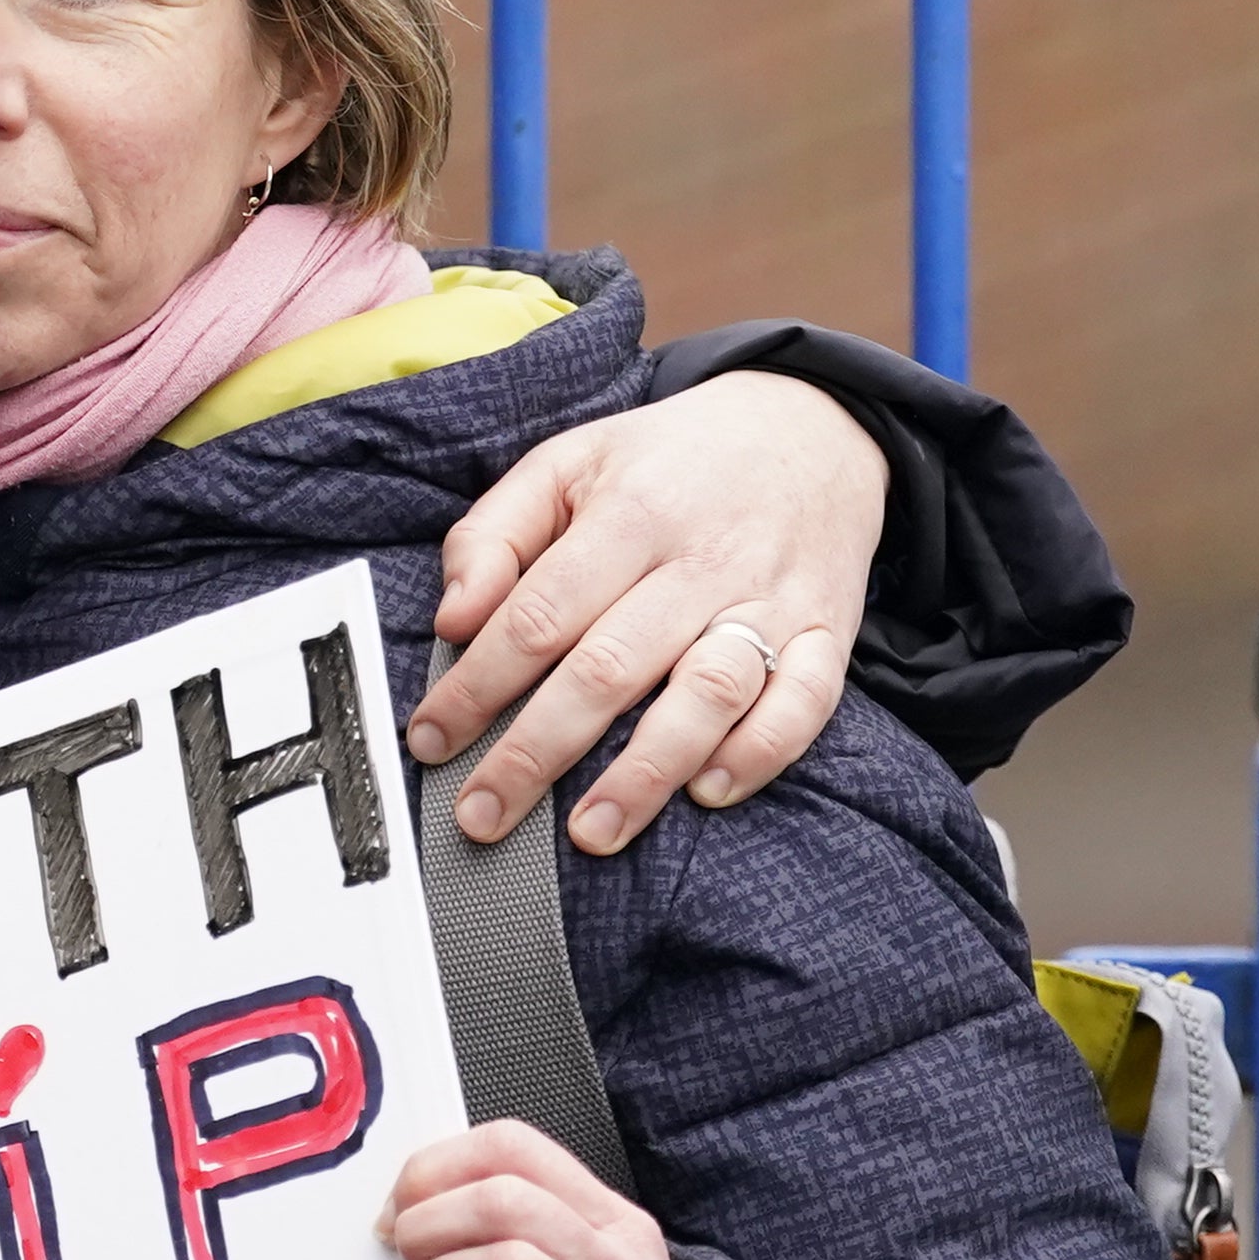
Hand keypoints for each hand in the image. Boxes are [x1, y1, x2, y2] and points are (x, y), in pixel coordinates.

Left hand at [404, 370, 877, 854]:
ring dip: (646, 772)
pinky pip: (803, 705)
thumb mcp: (568, 463)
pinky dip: (757, 753)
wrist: (809, 427)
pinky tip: (707, 791)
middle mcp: (701, 560)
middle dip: (536, 750)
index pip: (539, 615)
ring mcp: (770, 599)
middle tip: (483, 812)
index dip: (477, 684)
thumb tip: (452, 618)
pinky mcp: (828, 631)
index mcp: (629, 513)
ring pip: (707, 694)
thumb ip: (494, 534)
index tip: (431, 740)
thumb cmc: (668, 463)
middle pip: (609, 668)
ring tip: (588, 832)